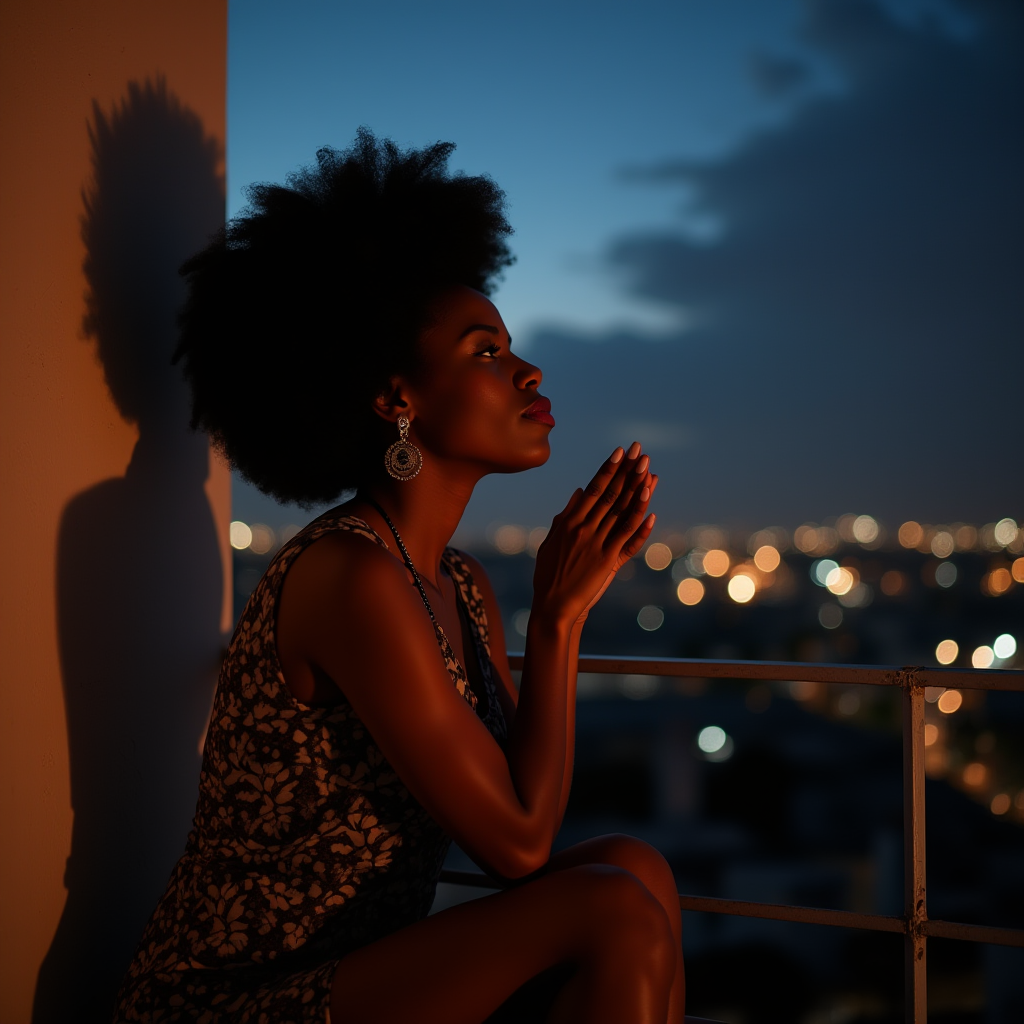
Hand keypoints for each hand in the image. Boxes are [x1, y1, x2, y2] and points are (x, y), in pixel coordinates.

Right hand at [532, 442, 657, 626]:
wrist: (553, 605)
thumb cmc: (549, 575)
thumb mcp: (551, 541)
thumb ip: (565, 516)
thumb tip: (579, 492)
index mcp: (569, 521)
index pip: (593, 489)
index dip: (608, 469)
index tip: (620, 452)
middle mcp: (583, 528)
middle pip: (610, 494)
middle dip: (627, 472)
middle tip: (640, 452)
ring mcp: (596, 544)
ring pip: (621, 512)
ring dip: (637, 491)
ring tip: (649, 471)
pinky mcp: (607, 561)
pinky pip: (627, 540)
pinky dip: (640, 525)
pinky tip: (652, 511)